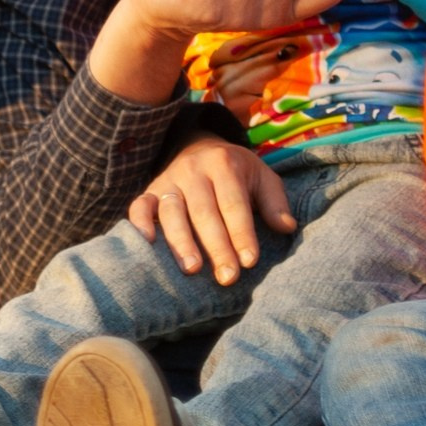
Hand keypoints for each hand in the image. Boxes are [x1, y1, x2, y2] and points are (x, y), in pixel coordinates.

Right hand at [127, 135, 296, 286]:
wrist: (199, 148)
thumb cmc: (237, 173)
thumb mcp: (262, 177)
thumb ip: (275, 202)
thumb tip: (286, 227)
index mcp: (224, 164)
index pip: (234, 204)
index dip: (242, 233)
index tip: (250, 261)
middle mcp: (193, 171)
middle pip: (204, 212)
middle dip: (216, 246)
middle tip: (227, 277)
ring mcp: (168, 180)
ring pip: (171, 212)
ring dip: (181, 242)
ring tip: (192, 270)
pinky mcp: (149, 192)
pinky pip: (139, 207)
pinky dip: (139, 225)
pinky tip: (149, 245)